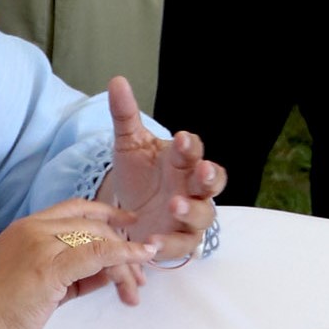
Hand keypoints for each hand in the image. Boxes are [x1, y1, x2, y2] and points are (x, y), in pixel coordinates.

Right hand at [0, 198, 156, 328]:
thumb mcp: (37, 285)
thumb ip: (69, 274)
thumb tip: (106, 272)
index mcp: (26, 228)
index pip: (75, 209)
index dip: (106, 214)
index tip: (129, 225)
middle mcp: (34, 229)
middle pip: (93, 225)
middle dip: (123, 246)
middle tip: (142, 273)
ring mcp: (40, 246)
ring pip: (99, 239)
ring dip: (127, 261)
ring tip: (137, 287)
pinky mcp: (48, 268)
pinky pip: (98, 253)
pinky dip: (125, 255)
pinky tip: (141, 260)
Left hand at [97, 73, 222, 265]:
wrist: (129, 209)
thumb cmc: (139, 173)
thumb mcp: (128, 144)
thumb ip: (125, 116)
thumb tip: (116, 81)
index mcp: (184, 162)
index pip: (195, 151)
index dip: (192, 146)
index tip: (182, 139)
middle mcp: (193, 188)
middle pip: (212, 183)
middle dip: (209, 177)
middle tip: (200, 171)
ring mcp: (190, 217)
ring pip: (203, 216)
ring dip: (192, 210)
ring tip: (175, 204)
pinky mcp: (179, 242)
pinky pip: (181, 246)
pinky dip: (168, 245)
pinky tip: (151, 241)